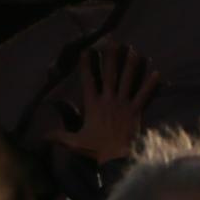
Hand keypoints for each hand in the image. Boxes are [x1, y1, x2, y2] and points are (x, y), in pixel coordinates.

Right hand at [51, 40, 160, 163]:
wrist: (116, 158)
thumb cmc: (95, 149)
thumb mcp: (74, 142)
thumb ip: (58, 136)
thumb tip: (41, 136)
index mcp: (93, 105)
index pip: (88, 81)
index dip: (87, 65)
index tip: (87, 50)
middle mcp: (108, 99)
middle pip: (110, 74)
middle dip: (111, 57)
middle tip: (114, 41)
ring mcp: (123, 104)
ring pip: (128, 80)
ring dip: (132, 65)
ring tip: (135, 50)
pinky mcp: (136, 111)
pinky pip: (144, 95)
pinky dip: (151, 85)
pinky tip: (158, 73)